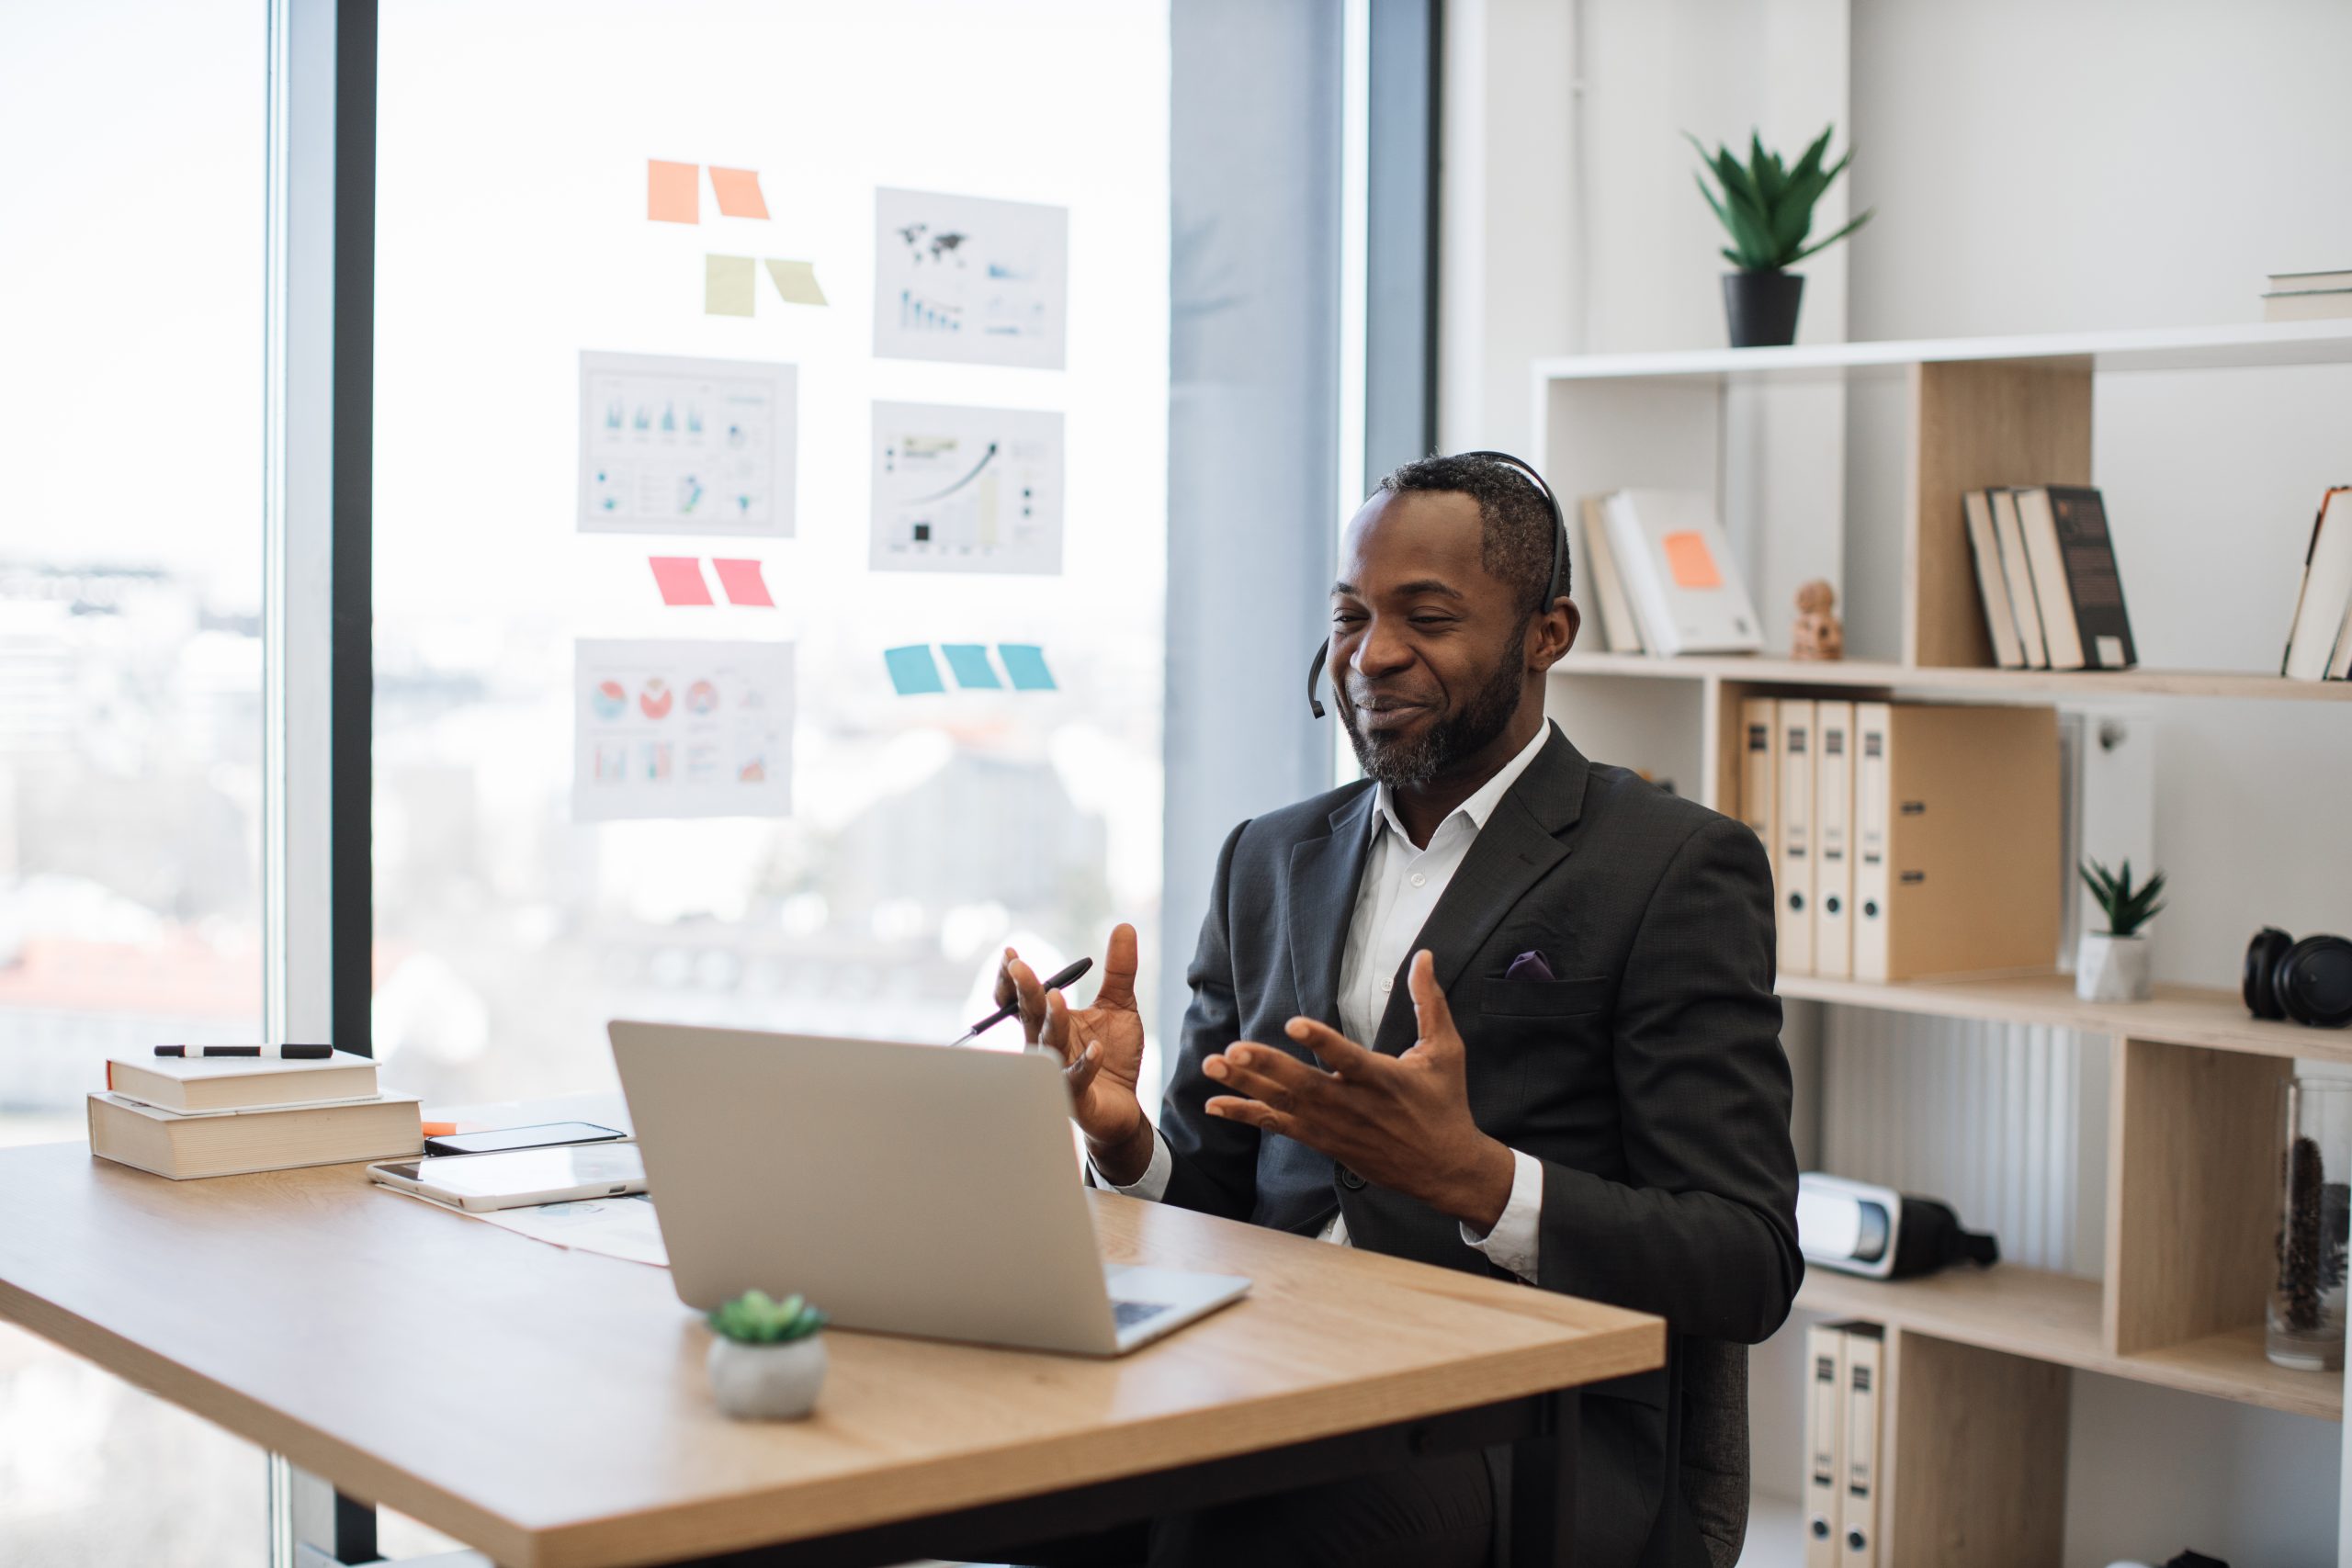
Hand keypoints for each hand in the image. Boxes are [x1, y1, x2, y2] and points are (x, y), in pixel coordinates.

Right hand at [995, 923, 1153, 1183]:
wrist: (1124, 1105)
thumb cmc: (1113, 1055)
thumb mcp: (1120, 1005)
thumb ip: (1119, 970)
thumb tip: (1124, 926)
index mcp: (1049, 1022)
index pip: (1021, 999)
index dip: (1012, 979)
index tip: (1010, 953)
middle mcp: (1047, 1045)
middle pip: (1029, 1016)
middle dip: (1024, 991)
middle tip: (1020, 966)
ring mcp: (1058, 1072)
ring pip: (1048, 1045)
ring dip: (1051, 1022)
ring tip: (1057, 998)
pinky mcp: (1076, 1096)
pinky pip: (1076, 1079)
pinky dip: (1084, 1063)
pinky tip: (1096, 1048)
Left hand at [1202, 949, 1515, 1232]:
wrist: (1444, 1167)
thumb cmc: (1444, 1103)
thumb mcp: (1445, 1051)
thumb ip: (1430, 1002)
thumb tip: (1424, 956)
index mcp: (1382, 1079)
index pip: (1347, 1058)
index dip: (1321, 1041)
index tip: (1293, 1023)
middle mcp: (1352, 1104)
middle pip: (1303, 1084)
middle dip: (1266, 1065)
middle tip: (1233, 1048)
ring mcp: (1333, 1125)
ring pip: (1283, 1104)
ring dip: (1245, 1085)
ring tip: (1212, 1065)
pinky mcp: (1321, 1140)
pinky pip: (1277, 1126)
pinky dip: (1246, 1114)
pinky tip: (1215, 1105)